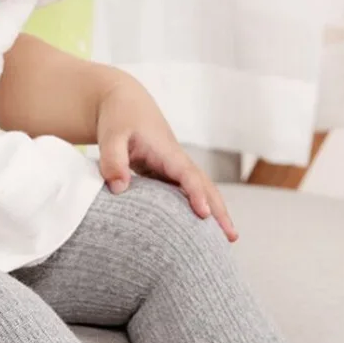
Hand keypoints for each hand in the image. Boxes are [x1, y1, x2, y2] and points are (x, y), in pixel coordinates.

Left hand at [96, 79, 237, 241]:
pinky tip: (199, 232)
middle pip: (205, 186)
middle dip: (220, 211)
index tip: (204, 214)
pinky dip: (197, 211)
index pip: (187, 175)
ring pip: (200, 192)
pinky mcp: (167, 175)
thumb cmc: (119, 117)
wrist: (123, 102)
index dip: (196, 194)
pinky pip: (187, 195)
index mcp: (168, 151)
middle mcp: (177, 161)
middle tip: (231, 237)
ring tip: (227, 240)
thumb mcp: (111, 135)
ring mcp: (174, 169)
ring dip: (215, 213)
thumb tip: (119, 188)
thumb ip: (113, 160)